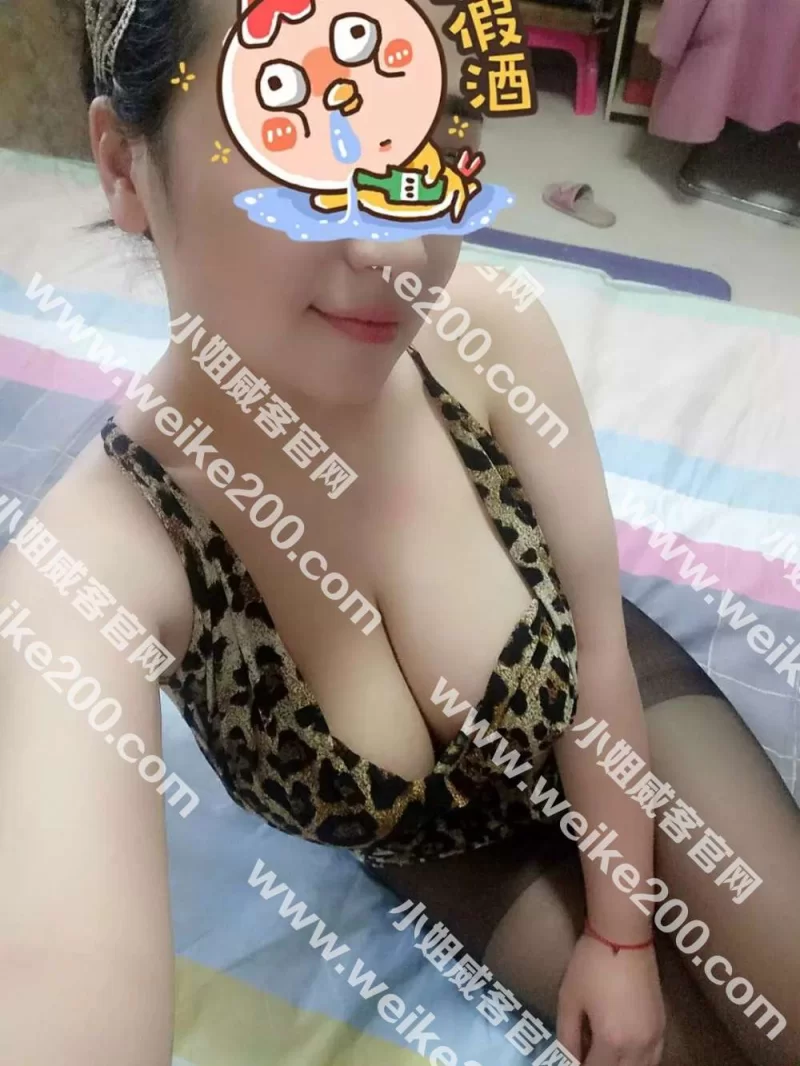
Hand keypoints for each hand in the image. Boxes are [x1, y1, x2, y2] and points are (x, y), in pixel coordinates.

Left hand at [557, 933, 664, 1064]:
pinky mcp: (662, 1025)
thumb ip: (567, 1036)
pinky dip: (639, 1063)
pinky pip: (654, 1058)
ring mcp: (654, 1036)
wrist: (623, 936)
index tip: (572, 1062)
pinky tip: (626, 1054)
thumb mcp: (569, 999)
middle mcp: (637, 1046)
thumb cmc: (591, 964)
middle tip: (587, 1056)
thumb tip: (568, 1059)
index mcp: (611, 1040)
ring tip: (604, 1055)